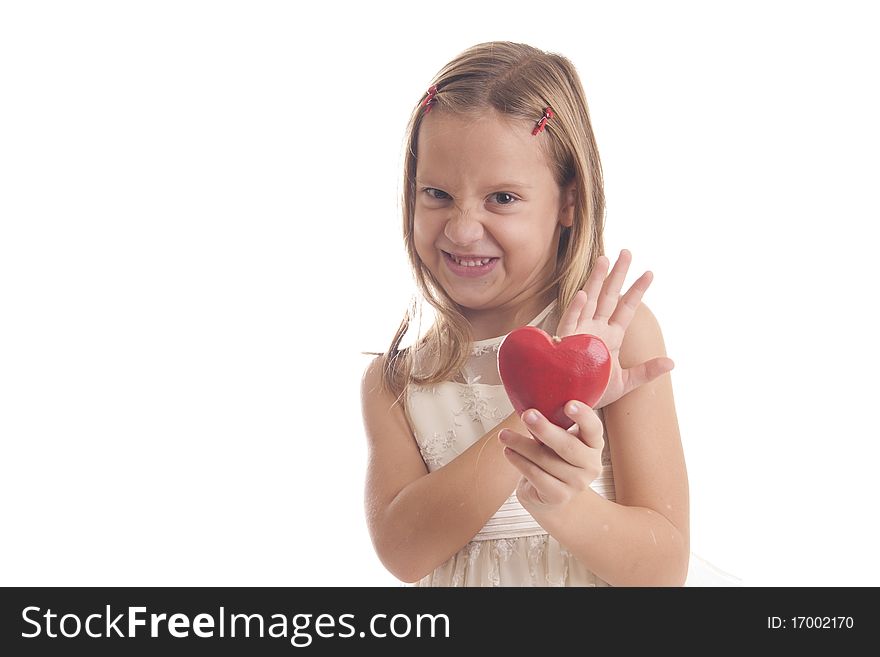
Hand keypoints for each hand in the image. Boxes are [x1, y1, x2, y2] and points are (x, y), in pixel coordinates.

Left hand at [499, 402, 603, 509]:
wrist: (551, 495)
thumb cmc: (553, 457)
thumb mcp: (558, 438)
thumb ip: (553, 423)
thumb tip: (530, 400)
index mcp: (593, 443)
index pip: (593, 428)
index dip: (583, 416)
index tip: (569, 404)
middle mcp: (591, 464)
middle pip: (568, 446)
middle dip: (545, 429)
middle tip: (526, 415)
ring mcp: (577, 483)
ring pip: (546, 460)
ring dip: (521, 445)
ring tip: (504, 435)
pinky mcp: (560, 496)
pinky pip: (536, 475)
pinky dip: (519, 461)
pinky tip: (508, 451)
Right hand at [555, 249, 673, 408]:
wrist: (572, 407)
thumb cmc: (594, 392)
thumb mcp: (625, 383)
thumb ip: (646, 371)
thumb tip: (672, 362)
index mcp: (611, 336)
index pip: (626, 308)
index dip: (637, 291)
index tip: (650, 273)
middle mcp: (595, 329)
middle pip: (608, 296)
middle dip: (617, 274)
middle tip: (627, 252)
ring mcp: (579, 333)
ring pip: (589, 301)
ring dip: (595, 281)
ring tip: (604, 259)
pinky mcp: (565, 343)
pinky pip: (570, 323)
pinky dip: (575, 308)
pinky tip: (583, 294)